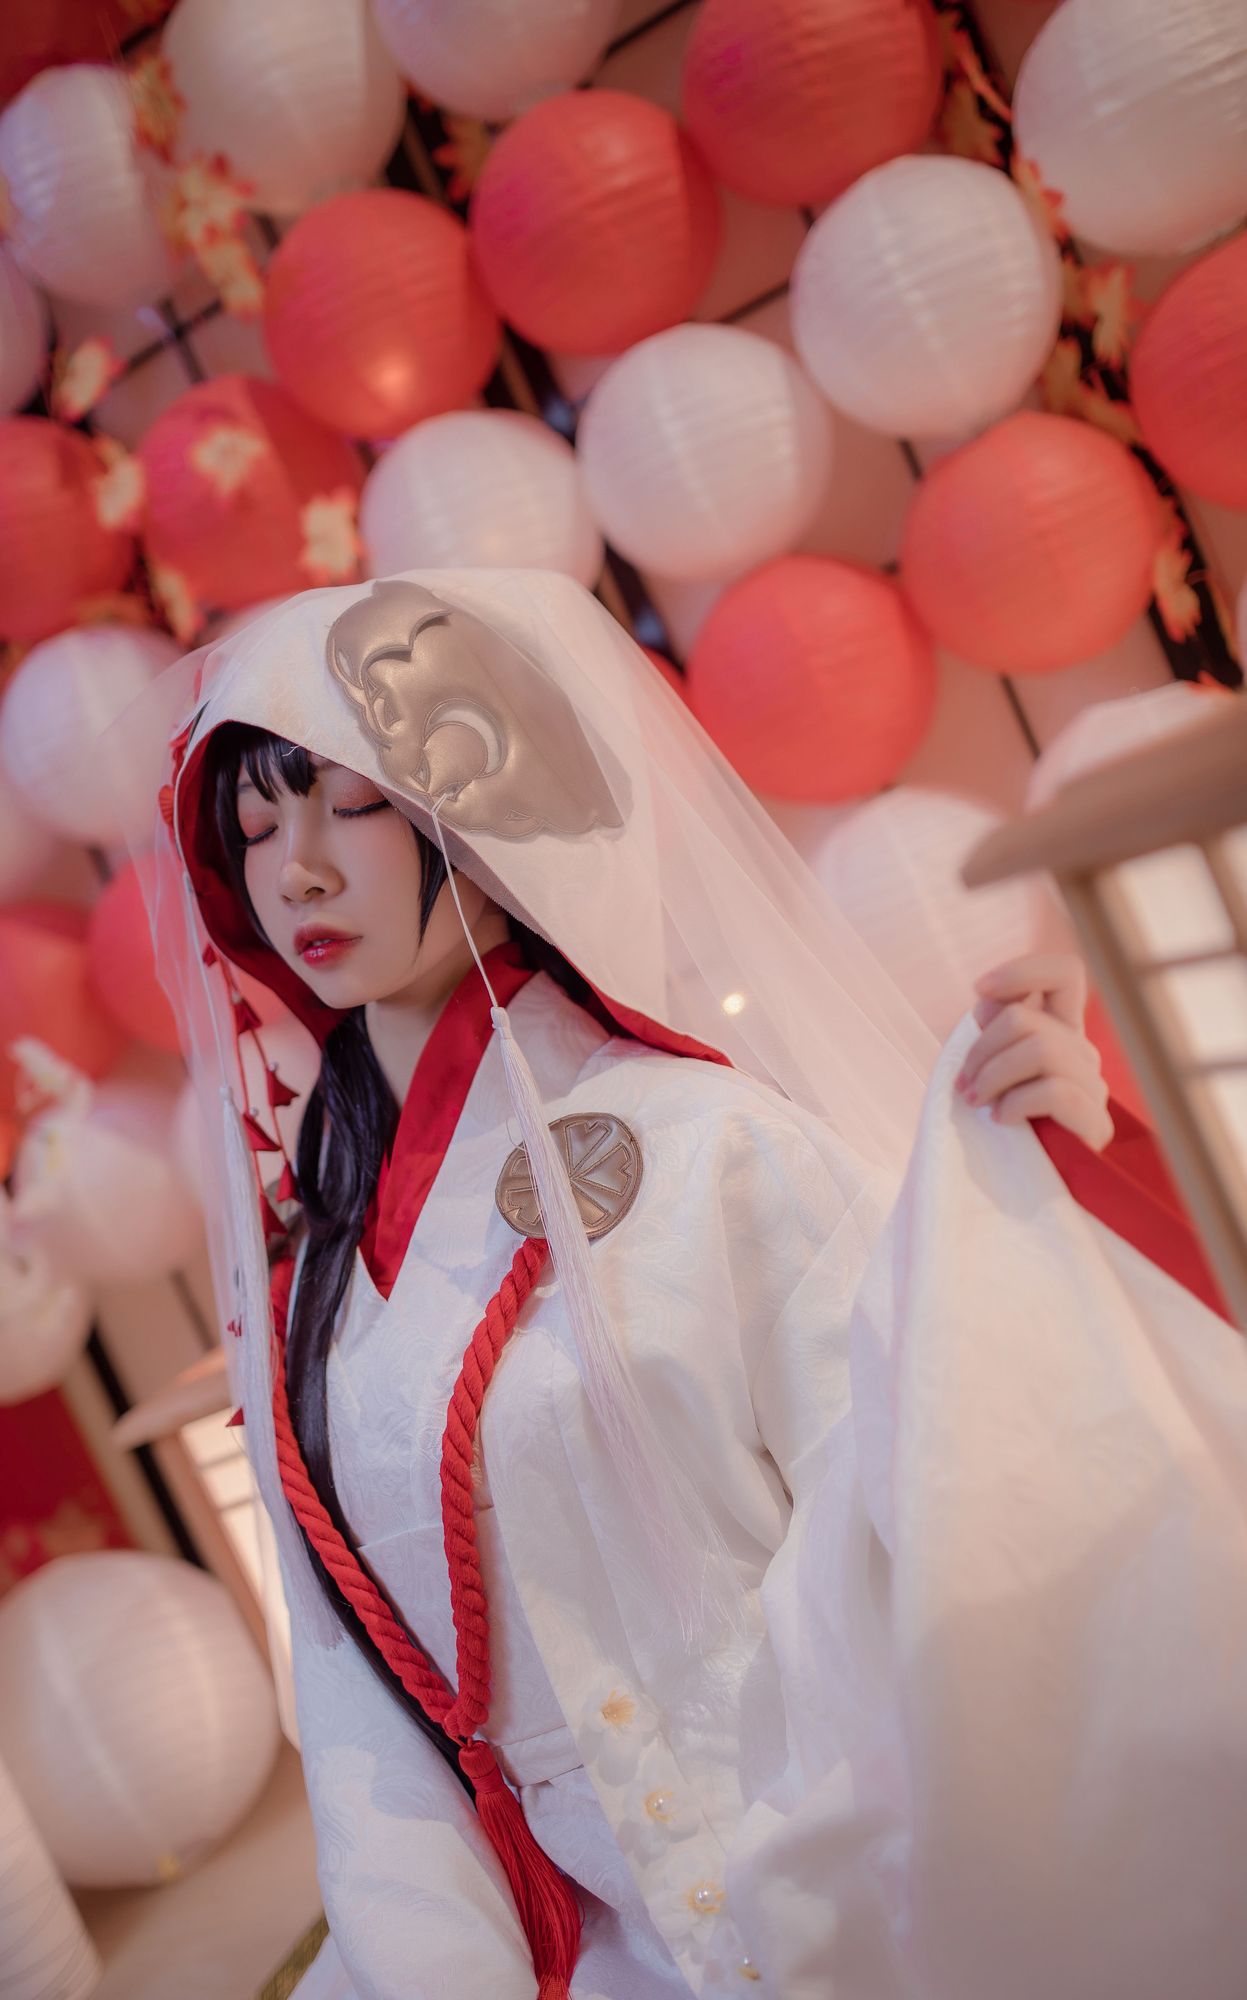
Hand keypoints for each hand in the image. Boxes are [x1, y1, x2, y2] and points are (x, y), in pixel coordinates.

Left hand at [954, 952, 1113, 1151]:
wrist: (1028, 1192)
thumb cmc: (1003, 1127)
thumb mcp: (992, 1072)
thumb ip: (994, 1034)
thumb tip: (987, 1005)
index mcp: (1060, 1031)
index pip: (1065, 974)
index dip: (1023, 970)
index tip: (979, 991)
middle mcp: (1081, 1052)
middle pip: (1026, 1017)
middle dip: (980, 1049)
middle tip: (964, 1085)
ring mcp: (1093, 1087)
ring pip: (1039, 1048)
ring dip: (993, 1075)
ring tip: (977, 1102)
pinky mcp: (1096, 1124)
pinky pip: (1054, 1090)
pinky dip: (1016, 1103)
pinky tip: (1002, 1120)